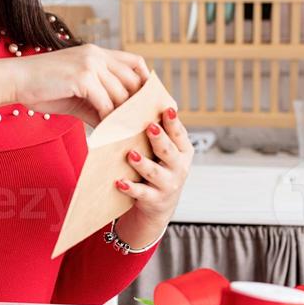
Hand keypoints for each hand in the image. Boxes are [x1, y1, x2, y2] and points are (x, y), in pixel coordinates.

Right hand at [10, 43, 150, 127]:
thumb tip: (117, 123)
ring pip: (121, 94)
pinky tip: (107, 131)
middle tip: (143, 125)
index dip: (145, 82)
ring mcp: (90, 64)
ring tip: (127, 133)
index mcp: (96, 52)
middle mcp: (96, 54)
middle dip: (139, 104)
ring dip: (124, 116)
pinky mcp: (82, 78)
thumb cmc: (42, 87)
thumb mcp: (76, 92)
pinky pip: (106, 103)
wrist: (13, 80)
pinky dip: (108, 120)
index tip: (148, 103)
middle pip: (133, 80)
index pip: (135, 62)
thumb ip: (98, 102)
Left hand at [115, 107, 193, 237]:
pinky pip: (142, 193)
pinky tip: (119, 182)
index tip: (167, 110)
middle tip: (150, 127)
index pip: (179, 135)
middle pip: (169, 152)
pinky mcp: (154, 199)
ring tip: (131, 154)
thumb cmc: (160, 168)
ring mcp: (168, 185)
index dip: (174, 123)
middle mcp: (179, 168)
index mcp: (183, 152)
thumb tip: (144, 99)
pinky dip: (130, 188)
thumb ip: (160, 130)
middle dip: (160, 139)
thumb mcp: (165, 151)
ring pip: (155, 173)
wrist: (160, 205)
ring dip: (143, 163)